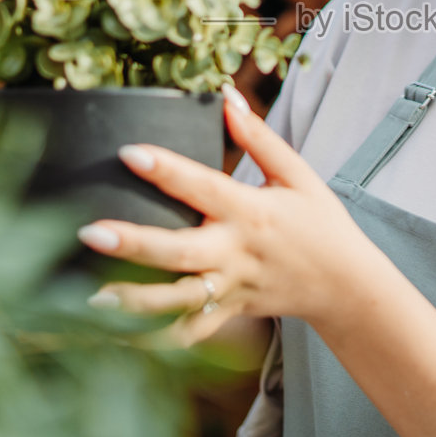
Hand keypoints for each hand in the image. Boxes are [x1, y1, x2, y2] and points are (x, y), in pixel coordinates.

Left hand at [77, 84, 370, 345]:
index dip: (166, 169)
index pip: (203, 186)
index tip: (129, 153)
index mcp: (251, 211)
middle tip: (90, 233)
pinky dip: (155, 340)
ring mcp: (231, 288)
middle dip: (134, 244)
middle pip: (179, 250)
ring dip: (135, 301)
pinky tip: (116, 339)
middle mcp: (237, 252)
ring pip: (178, 299)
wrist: (345, 285)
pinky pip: (189, 331)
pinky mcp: (229, 312)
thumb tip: (226, 97)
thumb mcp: (297, 174)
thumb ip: (259, 138)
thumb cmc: (320, 223)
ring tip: (92, 298)